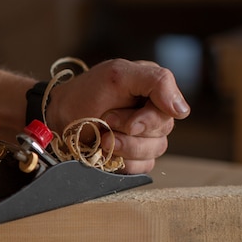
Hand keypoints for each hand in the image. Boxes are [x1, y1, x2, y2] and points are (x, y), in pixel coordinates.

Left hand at [46, 59, 189, 173]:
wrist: (58, 117)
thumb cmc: (85, 93)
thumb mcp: (118, 75)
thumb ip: (156, 82)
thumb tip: (183, 110)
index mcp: (155, 88)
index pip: (172, 109)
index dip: (147, 118)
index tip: (115, 118)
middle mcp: (154, 111)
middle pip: (163, 131)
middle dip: (127, 130)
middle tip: (104, 121)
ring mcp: (146, 136)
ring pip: (155, 151)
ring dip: (123, 146)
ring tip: (101, 137)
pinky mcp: (136, 156)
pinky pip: (144, 166)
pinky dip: (123, 161)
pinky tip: (106, 151)